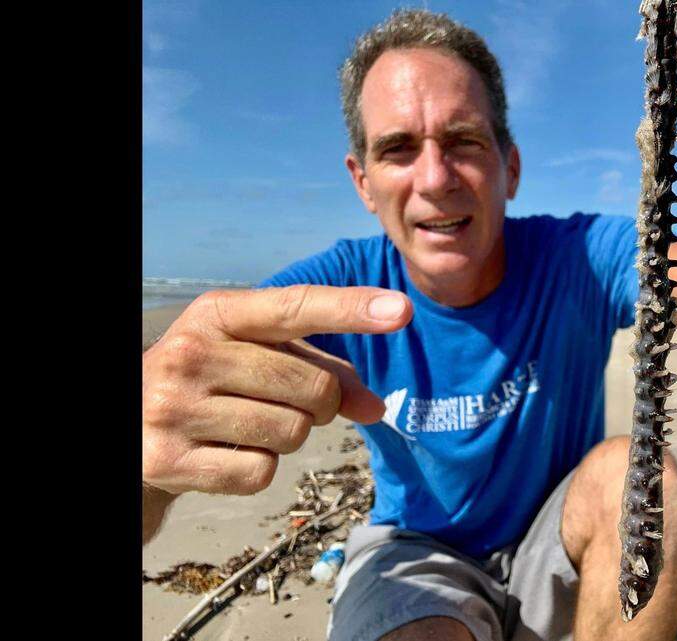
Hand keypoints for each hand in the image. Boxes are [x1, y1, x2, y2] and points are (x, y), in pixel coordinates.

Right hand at [142, 285, 412, 497]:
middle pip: (311, 386)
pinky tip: (224, 453)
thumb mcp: (259, 357)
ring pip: (292, 432)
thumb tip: (377, 408)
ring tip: (245, 424)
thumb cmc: (214, 382)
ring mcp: (173, 406)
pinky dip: (257, 470)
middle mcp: (189, 352)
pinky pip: (261, 472)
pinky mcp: (168, 460)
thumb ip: (323, 371)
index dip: (352, 309)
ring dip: (287, 436)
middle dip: (320, 403)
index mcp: (216, 313)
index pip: (296, 306)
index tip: (402, 310)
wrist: (130, 427)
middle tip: (287, 402)